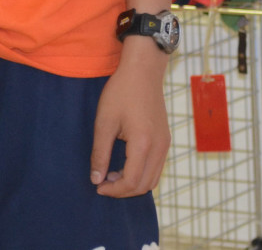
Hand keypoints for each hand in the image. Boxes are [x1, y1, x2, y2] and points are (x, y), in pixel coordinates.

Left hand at [90, 41, 170, 197]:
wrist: (143, 71)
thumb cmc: (121, 92)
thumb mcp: (104, 122)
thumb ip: (99, 153)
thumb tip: (96, 179)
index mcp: (143, 144)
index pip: (131, 182)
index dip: (113, 190)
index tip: (97, 186)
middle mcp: (159, 148)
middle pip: (145, 185)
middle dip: (123, 190)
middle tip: (102, 182)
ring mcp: (165, 144)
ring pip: (153, 178)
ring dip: (133, 183)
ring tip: (112, 174)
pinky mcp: (165, 139)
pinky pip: (156, 167)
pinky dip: (141, 173)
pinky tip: (124, 164)